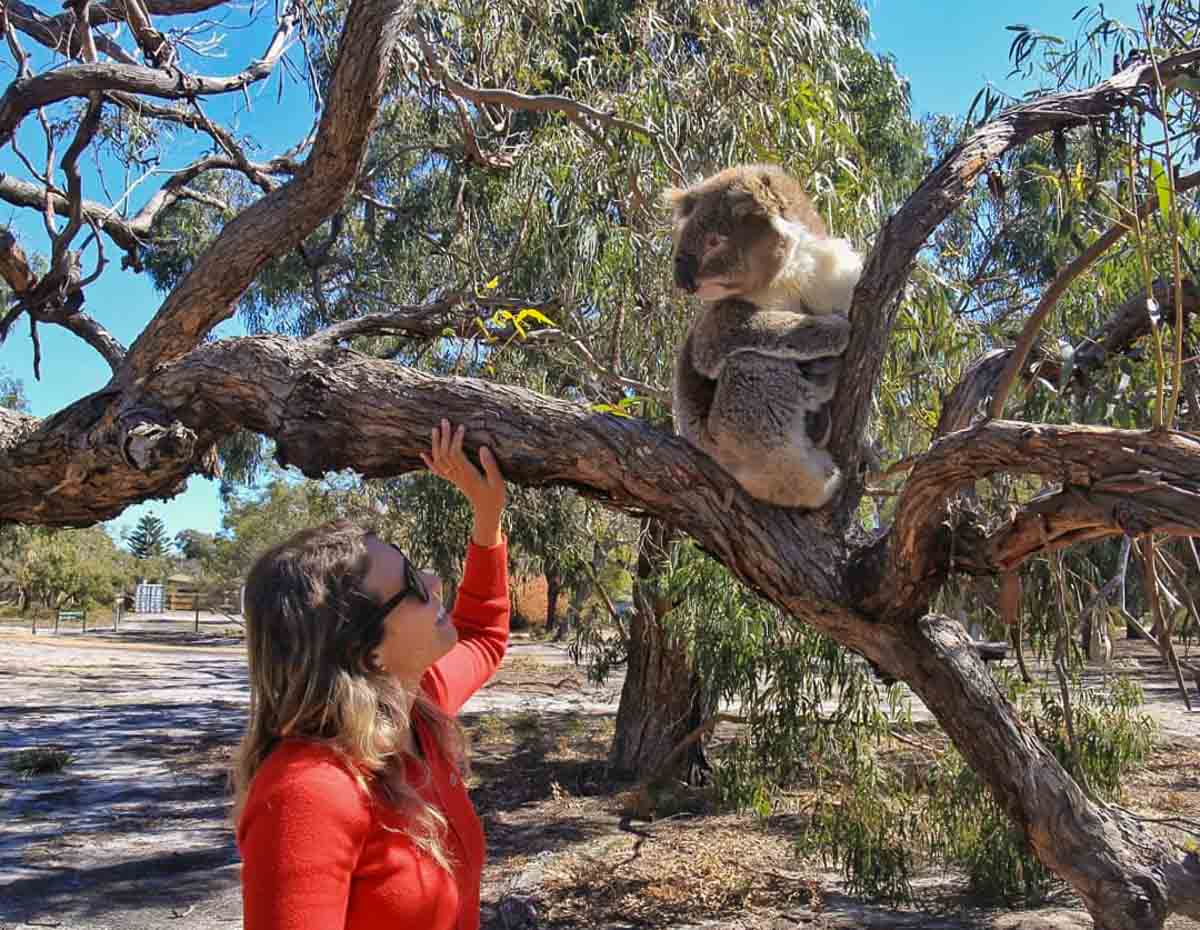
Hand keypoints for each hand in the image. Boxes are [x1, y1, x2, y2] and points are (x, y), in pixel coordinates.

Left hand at [421, 419, 505, 546]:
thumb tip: (482, 447)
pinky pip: (437, 472)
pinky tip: (423, 454)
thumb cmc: (495, 497)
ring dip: (436, 445)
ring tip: (435, 430)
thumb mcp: (498, 482)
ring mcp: (453, 478)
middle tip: (445, 421)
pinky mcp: (453, 481)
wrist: (486, 512)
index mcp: (468, 474)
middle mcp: (457, 475)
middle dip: (444, 436)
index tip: (461, 427)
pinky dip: (429, 462)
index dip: (457, 439)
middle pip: (445, 453)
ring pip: (439, 460)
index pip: (457, 453)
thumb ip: (490, 465)